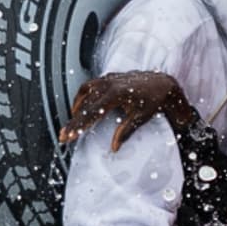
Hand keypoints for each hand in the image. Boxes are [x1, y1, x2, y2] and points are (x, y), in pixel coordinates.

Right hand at [61, 71, 196, 150]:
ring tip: (72, 124)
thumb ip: (125, 131)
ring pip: (84, 93)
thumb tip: (114, 148)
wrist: (162, 84)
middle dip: (73, 122)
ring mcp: (107, 78)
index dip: (78, 125)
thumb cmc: (153, 101)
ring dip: (76, 108)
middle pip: (84, 105)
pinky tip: (81, 106)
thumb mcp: (141, 117)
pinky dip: (82, 96)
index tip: (68, 136)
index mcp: (115, 94)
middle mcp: (109, 83)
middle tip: (64, 136)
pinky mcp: (108, 77)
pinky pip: (90, 85)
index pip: (91, 112)